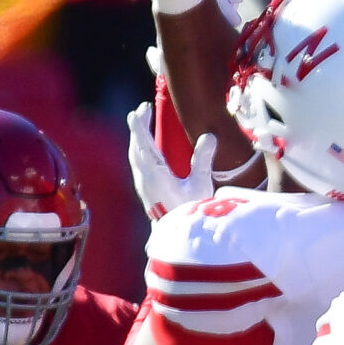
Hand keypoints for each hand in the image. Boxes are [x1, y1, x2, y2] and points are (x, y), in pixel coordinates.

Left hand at [126, 102, 216, 220]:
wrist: (179, 235)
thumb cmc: (190, 210)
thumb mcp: (200, 184)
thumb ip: (202, 159)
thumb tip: (209, 136)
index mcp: (154, 171)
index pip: (143, 141)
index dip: (141, 124)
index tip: (140, 109)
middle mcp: (144, 176)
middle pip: (136, 145)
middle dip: (138, 127)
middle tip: (143, 112)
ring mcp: (142, 184)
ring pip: (134, 155)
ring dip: (138, 139)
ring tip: (143, 127)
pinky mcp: (145, 191)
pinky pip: (137, 164)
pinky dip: (139, 151)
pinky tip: (145, 152)